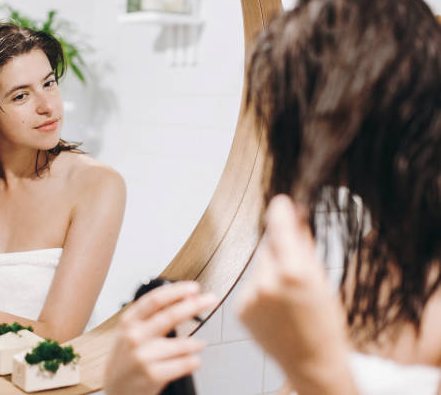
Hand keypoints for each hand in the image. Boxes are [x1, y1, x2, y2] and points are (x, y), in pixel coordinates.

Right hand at [104, 281, 217, 394]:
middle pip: (170, 316)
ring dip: (196, 343)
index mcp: (129, 321)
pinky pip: (183, 364)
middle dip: (194, 305)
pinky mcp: (152, 375)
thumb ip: (152, 316)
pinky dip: (193, 361)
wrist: (116, 388)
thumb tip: (183, 299)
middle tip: (210, 299)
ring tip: (200, 344)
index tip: (193, 288)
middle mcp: (134, 336)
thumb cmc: (127, 358)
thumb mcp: (131, 332)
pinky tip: (194, 360)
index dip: (176, 291)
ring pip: (181, 344)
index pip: (154, 300)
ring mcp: (143, 356)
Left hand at [235, 195, 351, 392]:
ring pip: (259, 266)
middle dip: (280, 249)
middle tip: (295, 267)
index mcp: (294, 272)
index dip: (280, 212)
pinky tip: (276, 307)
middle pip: (269, 247)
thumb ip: (304, 245)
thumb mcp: (322, 279)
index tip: (280, 202)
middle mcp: (267, 282)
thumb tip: (296, 216)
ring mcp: (251, 296)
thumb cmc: (325, 322)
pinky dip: (260, 289)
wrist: (311, 361)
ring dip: (270, 270)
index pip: (280, 227)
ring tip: (287, 295)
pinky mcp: (240, 308)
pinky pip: (250, 285)